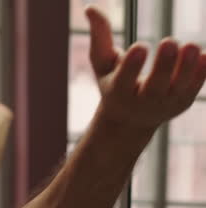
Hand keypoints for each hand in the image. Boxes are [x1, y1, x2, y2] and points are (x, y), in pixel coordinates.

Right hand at [86, 6, 205, 130]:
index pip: (124, 81)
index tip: (140, 46)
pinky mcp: (183, 102)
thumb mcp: (102, 64)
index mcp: (118, 93)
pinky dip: (201, 73)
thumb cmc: (112, 84)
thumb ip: (99, 36)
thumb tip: (90, 8)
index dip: (131, 65)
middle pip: (155, 86)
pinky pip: (195, 87)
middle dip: (163, 65)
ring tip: (191, 45)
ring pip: (178, 87)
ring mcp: (165, 104)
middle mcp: (142, 102)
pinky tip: (204, 55)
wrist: (130, 120)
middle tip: (169, 41)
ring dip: (187, 68)